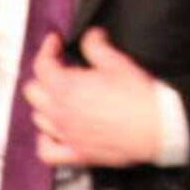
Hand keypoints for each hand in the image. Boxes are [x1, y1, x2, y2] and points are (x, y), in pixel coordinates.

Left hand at [22, 29, 160, 167]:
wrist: (157, 125)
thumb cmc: (139, 96)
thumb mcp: (118, 61)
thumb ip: (97, 46)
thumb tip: (91, 36)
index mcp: (67, 87)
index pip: (42, 64)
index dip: (47, 48)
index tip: (55, 42)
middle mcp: (60, 112)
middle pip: (33, 91)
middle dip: (43, 75)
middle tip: (59, 68)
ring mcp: (66, 134)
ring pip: (38, 118)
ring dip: (45, 104)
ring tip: (59, 97)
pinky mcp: (77, 153)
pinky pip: (47, 150)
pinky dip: (45, 140)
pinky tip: (54, 132)